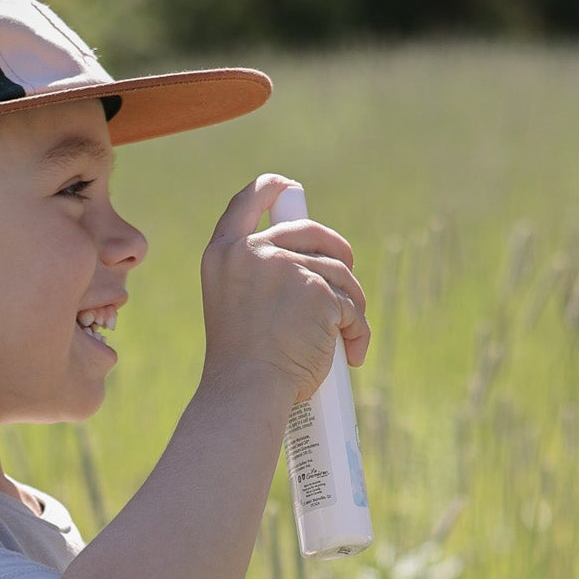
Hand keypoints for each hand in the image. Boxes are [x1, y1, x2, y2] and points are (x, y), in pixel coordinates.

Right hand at [200, 173, 369, 407]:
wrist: (244, 390)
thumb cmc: (239, 362)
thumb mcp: (232, 302)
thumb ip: (257, 274)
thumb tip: (310, 258)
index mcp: (222, 254)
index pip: (247, 201)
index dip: (272, 188)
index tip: (289, 187)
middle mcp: (252, 252)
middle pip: (309, 229)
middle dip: (337, 247)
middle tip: (347, 266)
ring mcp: (286, 268)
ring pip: (338, 272)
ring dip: (350, 302)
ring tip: (345, 334)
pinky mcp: (319, 291)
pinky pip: (351, 306)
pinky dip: (356, 331)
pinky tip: (351, 354)